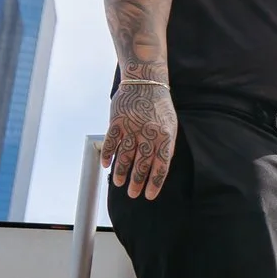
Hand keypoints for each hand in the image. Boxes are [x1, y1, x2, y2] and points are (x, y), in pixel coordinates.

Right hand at [104, 82, 177, 198]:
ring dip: (121, 172)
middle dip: (136, 182)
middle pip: (141, 164)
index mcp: (165, 136)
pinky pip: (111, 143)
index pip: (161, 166)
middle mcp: (148, 134)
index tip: (149, 196)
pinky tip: (106, 165)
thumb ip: (166, 146)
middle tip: (133, 194)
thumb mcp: (171, 125)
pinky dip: (108, 155)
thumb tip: (161, 167)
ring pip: (124, 157)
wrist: (145, 81)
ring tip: (118, 183)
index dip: (154, 183)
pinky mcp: (116, 122)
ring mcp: (131, 128)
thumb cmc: (159, 106)